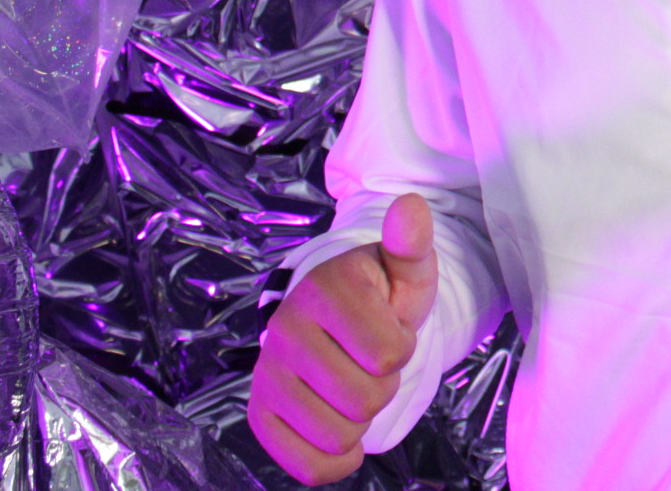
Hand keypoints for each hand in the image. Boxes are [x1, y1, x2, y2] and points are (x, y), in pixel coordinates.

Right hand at [249, 193, 439, 483]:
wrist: (337, 321)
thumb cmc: (380, 297)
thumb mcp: (406, 271)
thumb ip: (411, 243)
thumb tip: (410, 206)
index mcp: (324, 289)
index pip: (389, 355)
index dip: (402, 350)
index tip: (388, 329)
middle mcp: (283, 329)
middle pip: (365, 400)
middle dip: (382, 387)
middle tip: (370, 361)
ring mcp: (266, 373)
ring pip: (339, 436)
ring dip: (360, 421)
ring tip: (351, 383)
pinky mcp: (259, 413)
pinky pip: (308, 466)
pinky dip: (335, 460)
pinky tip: (338, 425)